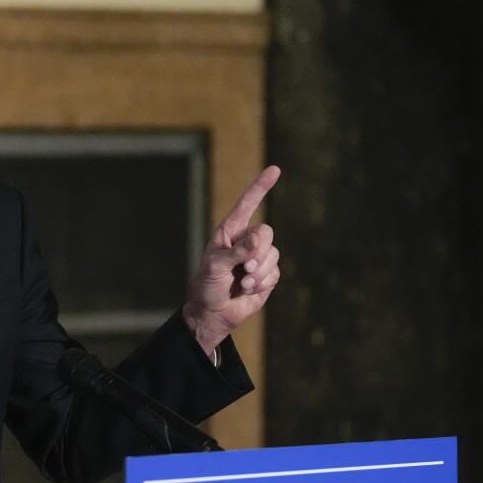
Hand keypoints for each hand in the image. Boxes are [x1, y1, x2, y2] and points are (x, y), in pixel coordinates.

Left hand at [183, 166, 280, 355]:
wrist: (213, 313)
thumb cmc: (207, 286)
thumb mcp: (215, 267)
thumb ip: (235, 252)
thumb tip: (257, 241)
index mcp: (229, 232)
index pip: (247, 204)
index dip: (261, 187)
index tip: (275, 169)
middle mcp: (245, 241)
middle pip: (266, 233)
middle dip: (257, 252)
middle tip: (244, 268)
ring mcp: (258, 257)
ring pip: (273, 254)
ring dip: (258, 272)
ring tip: (242, 282)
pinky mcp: (267, 275)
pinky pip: (275, 273)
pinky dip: (262, 283)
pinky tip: (248, 290)